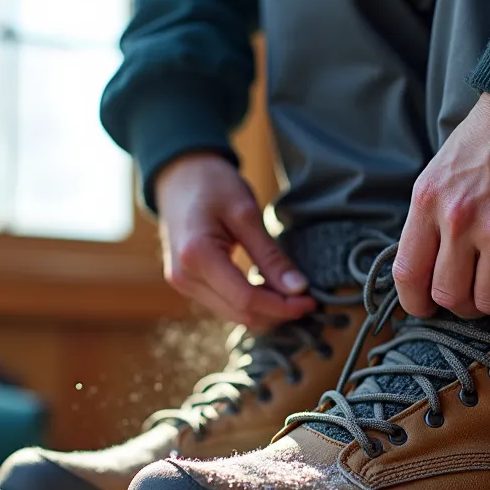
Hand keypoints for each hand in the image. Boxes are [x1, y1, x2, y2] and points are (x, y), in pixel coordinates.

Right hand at [155, 152, 315, 328]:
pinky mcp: (187, 283)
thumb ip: (271, 255)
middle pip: (239, 313)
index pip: (246, 299)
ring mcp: (183, 283)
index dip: (282, 306)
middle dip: (276, 312)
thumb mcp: (246, 213)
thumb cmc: (212, 184)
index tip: (311, 300)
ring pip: (232, 314)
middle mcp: (185, 277)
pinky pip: (223, 304)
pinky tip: (269, 289)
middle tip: (307, 299)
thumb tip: (298, 289)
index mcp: (197, 255)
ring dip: (265, 311)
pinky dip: (249, 303)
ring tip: (291, 295)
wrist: (178, 176)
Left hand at [393, 93, 489, 318]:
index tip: (429, 307)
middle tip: (475, 293)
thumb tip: (426, 270)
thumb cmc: (489, 140)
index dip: (416, 303)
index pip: (408, 275)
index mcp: (428, 203)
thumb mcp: (439, 174)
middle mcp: (461, 219)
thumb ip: (429, 219)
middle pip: (450, 296)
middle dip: (462, 305)